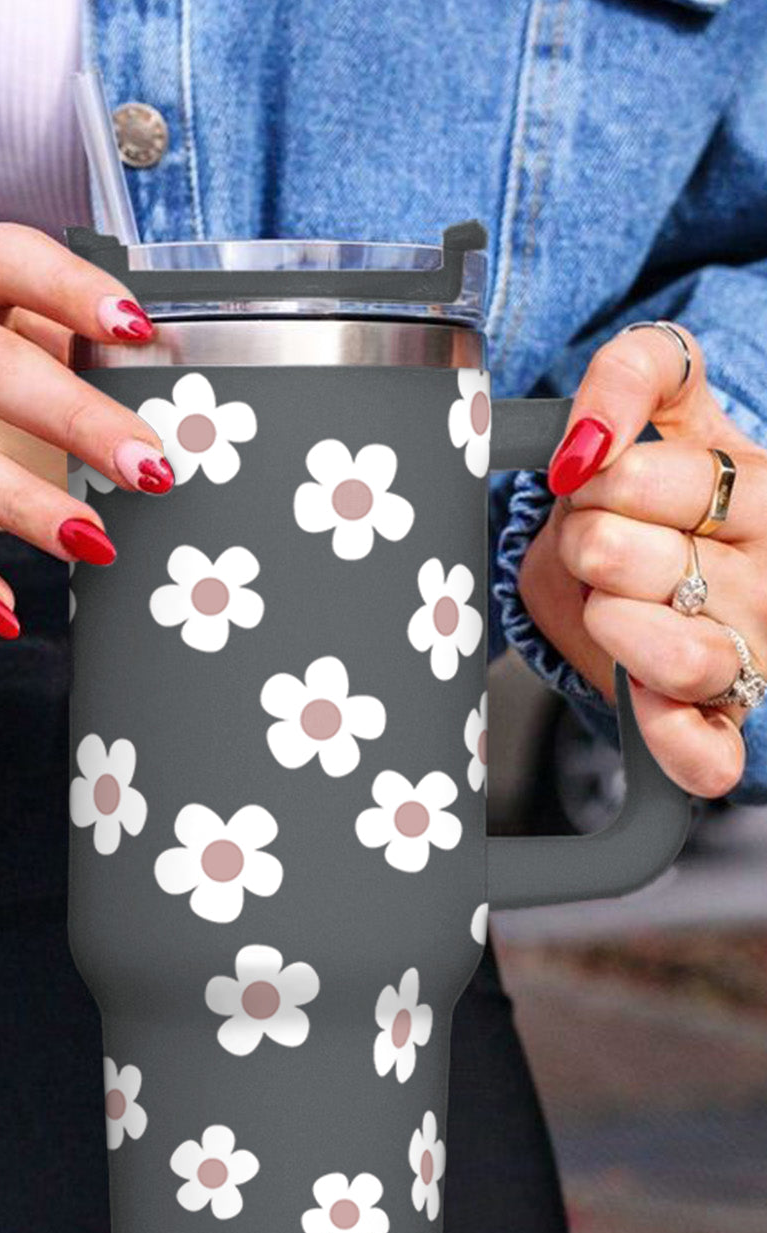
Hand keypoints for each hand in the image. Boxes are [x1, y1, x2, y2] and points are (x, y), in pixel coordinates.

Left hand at [517, 323, 766, 798]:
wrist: (665, 571)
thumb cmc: (666, 491)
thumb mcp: (664, 401)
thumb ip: (634, 376)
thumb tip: (586, 443)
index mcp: (764, 491)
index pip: (658, 476)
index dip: (597, 479)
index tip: (594, 479)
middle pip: (624, 558)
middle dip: (585, 545)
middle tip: (601, 548)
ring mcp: (755, 657)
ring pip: (680, 657)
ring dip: (608, 625)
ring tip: (612, 608)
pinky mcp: (727, 729)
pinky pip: (704, 756)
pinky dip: (666, 734)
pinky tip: (643, 696)